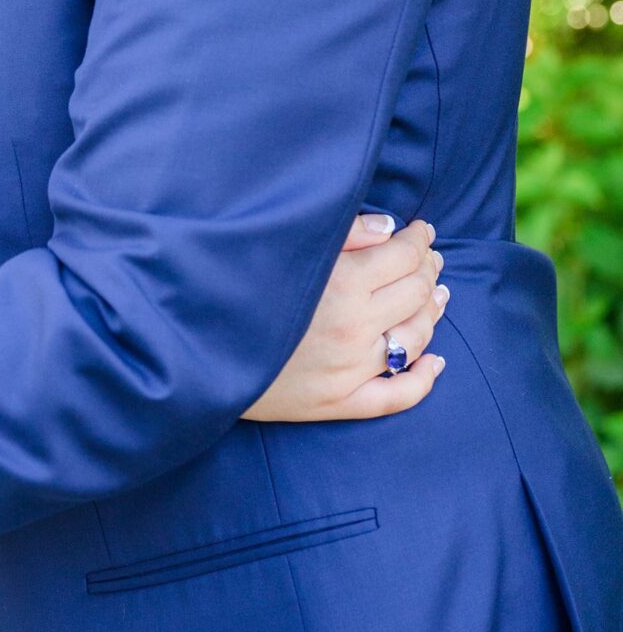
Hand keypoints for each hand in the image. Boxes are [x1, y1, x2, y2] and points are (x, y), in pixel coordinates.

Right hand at [243, 215, 447, 423]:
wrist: (195, 347)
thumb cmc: (235, 284)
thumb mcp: (283, 245)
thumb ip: (342, 233)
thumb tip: (389, 228)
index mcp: (342, 283)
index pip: (404, 256)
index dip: (420, 239)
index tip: (422, 230)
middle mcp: (353, 328)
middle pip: (415, 294)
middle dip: (427, 270)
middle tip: (430, 258)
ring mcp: (349, 370)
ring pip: (414, 340)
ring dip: (432, 314)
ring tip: (436, 295)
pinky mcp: (338, 403)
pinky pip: (396, 397)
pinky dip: (422, 381)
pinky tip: (435, 363)